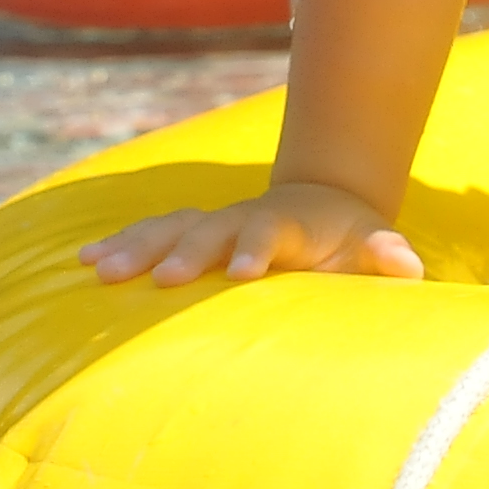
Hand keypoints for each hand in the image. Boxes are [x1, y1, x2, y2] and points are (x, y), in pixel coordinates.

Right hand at [76, 180, 420, 286]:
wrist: (320, 208)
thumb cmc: (347, 244)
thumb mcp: (371, 247)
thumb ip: (384, 256)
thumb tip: (407, 264)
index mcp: (284, 224)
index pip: (267, 230)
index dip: (254, 248)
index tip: (242, 274)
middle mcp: (239, 219)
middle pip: (207, 228)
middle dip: (185, 252)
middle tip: (163, 280)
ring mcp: (210, 225)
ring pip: (168, 228)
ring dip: (135, 246)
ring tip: (98, 270)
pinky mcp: (188, 236)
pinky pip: (148, 236)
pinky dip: (118, 245)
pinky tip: (81, 263)